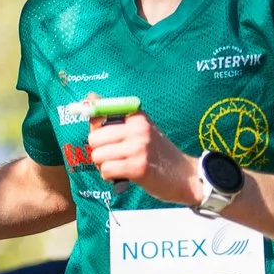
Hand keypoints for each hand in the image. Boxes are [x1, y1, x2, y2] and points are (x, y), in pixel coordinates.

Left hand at [86, 110, 200, 205]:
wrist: (184, 175)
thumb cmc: (157, 152)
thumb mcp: (140, 129)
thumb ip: (114, 116)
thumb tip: (90, 97)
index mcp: (137, 116)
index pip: (99, 115)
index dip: (96, 131)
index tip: (103, 140)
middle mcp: (138, 128)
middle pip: (94, 138)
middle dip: (98, 151)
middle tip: (112, 157)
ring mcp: (138, 148)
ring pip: (98, 156)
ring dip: (104, 166)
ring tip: (119, 166)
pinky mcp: (138, 168)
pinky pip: (106, 170)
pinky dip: (109, 176)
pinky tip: (122, 175)